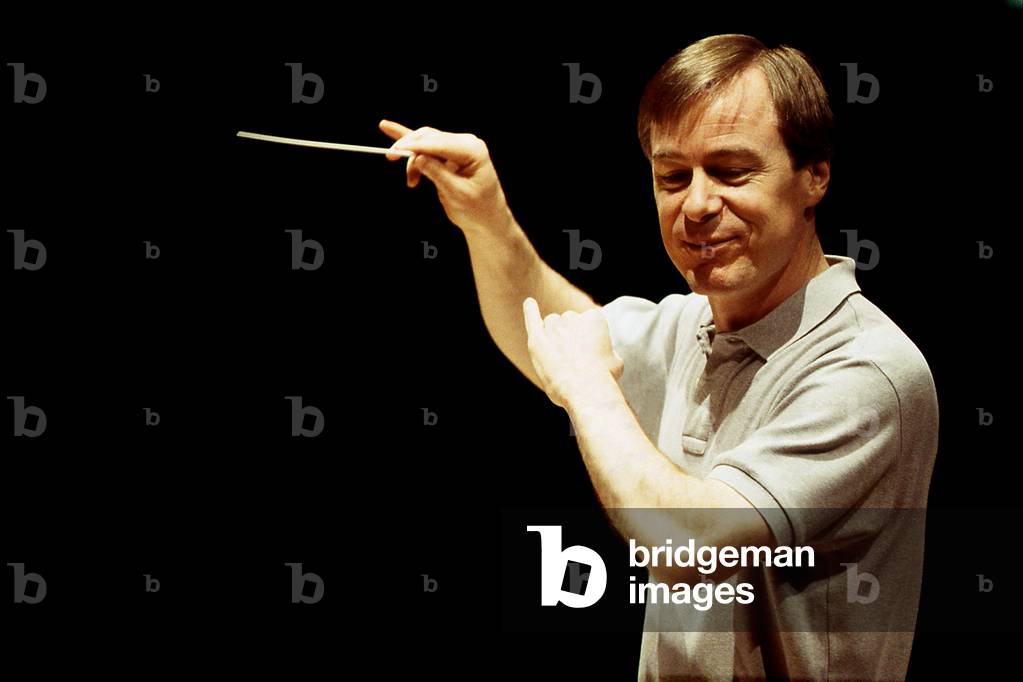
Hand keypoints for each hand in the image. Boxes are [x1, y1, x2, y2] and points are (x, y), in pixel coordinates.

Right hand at [378, 119, 510, 233]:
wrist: (487, 219)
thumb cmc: (477, 209)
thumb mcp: (457, 194)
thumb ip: (438, 174)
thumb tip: (418, 157)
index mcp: (473, 150)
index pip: (439, 143)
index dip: (415, 146)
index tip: (395, 151)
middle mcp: (465, 143)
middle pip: (429, 138)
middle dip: (409, 149)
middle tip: (390, 158)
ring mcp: (456, 147)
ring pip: (424, 143)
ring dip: (412, 159)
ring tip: (411, 182)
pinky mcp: (447, 154)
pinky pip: (425, 144)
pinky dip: (408, 140)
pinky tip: (387, 126)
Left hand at [522, 297, 623, 408]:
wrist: (585, 389)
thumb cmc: (604, 377)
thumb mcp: (616, 362)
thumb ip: (607, 351)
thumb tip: (603, 353)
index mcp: (594, 318)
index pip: (589, 322)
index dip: (589, 341)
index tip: (591, 357)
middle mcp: (573, 317)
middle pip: (569, 322)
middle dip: (571, 337)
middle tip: (575, 362)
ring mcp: (553, 327)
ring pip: (552, 324)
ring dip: (554, 336)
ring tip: (561, 359)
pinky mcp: (537, 339)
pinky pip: (532, 320)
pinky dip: (530, 310)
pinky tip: (529, 303)